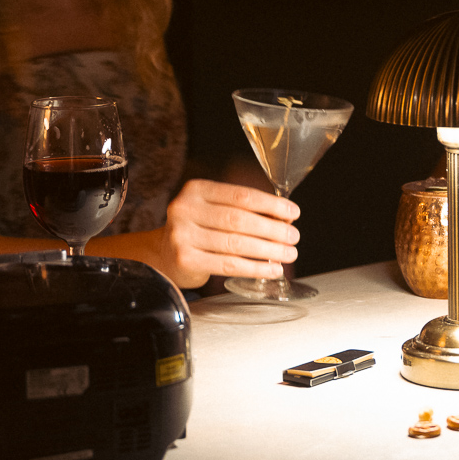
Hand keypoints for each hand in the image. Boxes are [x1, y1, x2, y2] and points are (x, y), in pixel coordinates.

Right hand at [151, 178, 300, 288]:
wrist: (165, 255)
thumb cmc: (200, 230)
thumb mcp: (215, 210)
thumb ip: (245, 210)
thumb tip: (286, 218)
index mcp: (197, 190)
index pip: (241, 196)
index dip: (271, 204)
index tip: (293, 212)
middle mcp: (185, 209)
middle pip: (239, 220)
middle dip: (272, 229)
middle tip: (293, 236)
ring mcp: (182, 235)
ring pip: (235, 244)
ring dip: (268, 250)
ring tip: (288, 253)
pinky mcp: (185, 260)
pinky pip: (227, 264)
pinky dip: (254, 268)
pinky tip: (271, 269)